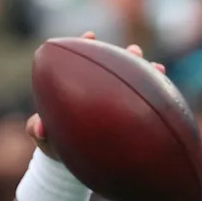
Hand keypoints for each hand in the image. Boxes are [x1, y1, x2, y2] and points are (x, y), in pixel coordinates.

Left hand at [26, 31, 167, 159]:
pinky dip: (155, 96)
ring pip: (132, 82)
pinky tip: (164, 91)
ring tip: (155, 66)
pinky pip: (144, 104)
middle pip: (112, 67)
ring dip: (144, 73)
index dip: (85, 47)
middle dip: (124, 56)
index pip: (80, 62)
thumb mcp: (45, 139)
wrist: (72, 165)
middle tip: (134, 50)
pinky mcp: (128, 116)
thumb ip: (36, 130)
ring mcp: (115, 102)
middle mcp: (98, 91)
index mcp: (76, 88)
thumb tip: (40, 127)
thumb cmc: (56, 145)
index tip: (89, 36)